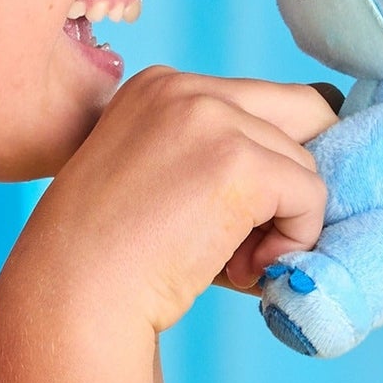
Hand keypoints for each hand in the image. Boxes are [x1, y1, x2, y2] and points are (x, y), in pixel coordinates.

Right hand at [0, 67, 338, 337]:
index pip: (259, 104)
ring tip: (230, 264)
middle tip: (253, 239)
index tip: (224, 219)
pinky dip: (296, 240)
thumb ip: (212, 159)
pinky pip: (311, 196)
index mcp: (159, 86)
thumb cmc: (105, 261)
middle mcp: (185, 87)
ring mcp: (212, 118)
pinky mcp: (239, 162)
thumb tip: (305, 176)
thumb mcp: (155, 180)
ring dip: (284, 224)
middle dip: (294, 179)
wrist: (71, 295)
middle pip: (303, 113)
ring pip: (306, 165)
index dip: (264, 164)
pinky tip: (243, 271)